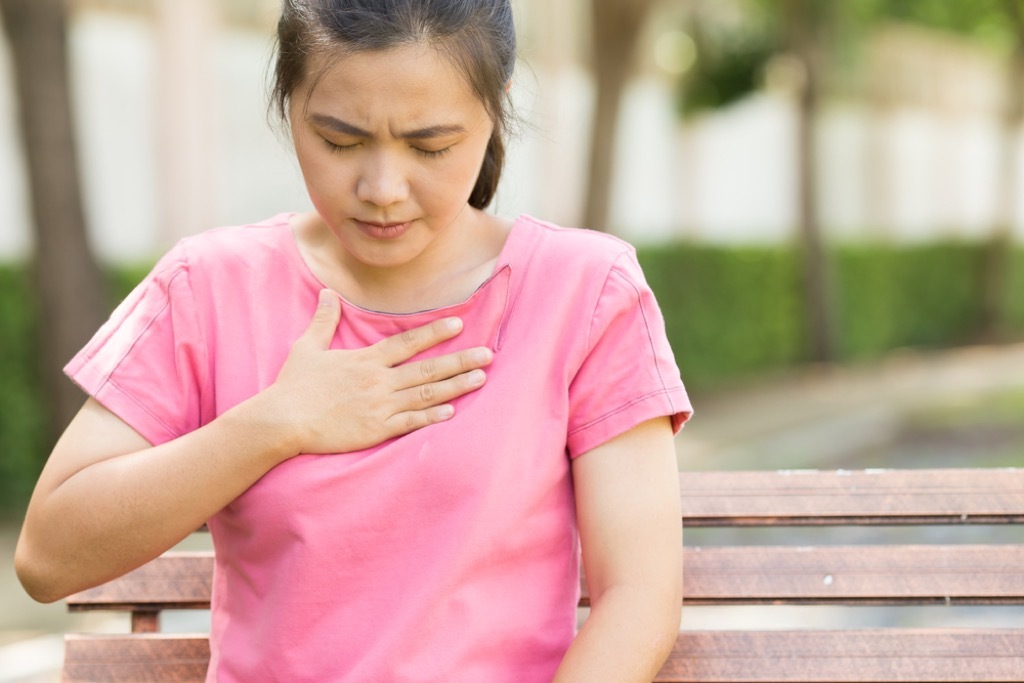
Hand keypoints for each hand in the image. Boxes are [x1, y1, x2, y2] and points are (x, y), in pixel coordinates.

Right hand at [265, 289, 491, 456]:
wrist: (282, 421)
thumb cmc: (293, 386)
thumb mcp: (307, 347)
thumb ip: (323, 320)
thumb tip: (328, 293)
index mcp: (365, 360)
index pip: (407, 343)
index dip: (434, 333)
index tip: (459, 324)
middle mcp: (378, 381)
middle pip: (427, 368)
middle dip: (460, 360)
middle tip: (488, 354)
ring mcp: (380, 407)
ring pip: (426, 394)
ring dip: (456, 386)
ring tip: (480, 378)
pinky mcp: (376, 430)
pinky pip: (410, 422)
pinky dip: (432, 417)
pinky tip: (453, 412)